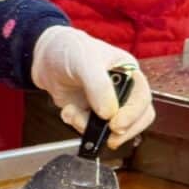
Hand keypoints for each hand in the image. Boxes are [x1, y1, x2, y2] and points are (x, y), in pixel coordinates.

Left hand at [31, 26, 155, 148]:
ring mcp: (105, 104)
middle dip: (120, 131)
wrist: (45, 57)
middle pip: (135, 120)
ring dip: (89, 126)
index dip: (133, 115)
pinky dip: (76, 124)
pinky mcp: (89, 114)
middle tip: (107, 138)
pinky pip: (89, 129)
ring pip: (110, 129)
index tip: (116, 125)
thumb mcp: (86, 62)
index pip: (142, 99)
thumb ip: (99, 86)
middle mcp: (122, 90)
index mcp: (130, 73)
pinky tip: (67, 111)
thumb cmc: (71, 50)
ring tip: (72, 113)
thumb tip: (109, 114)